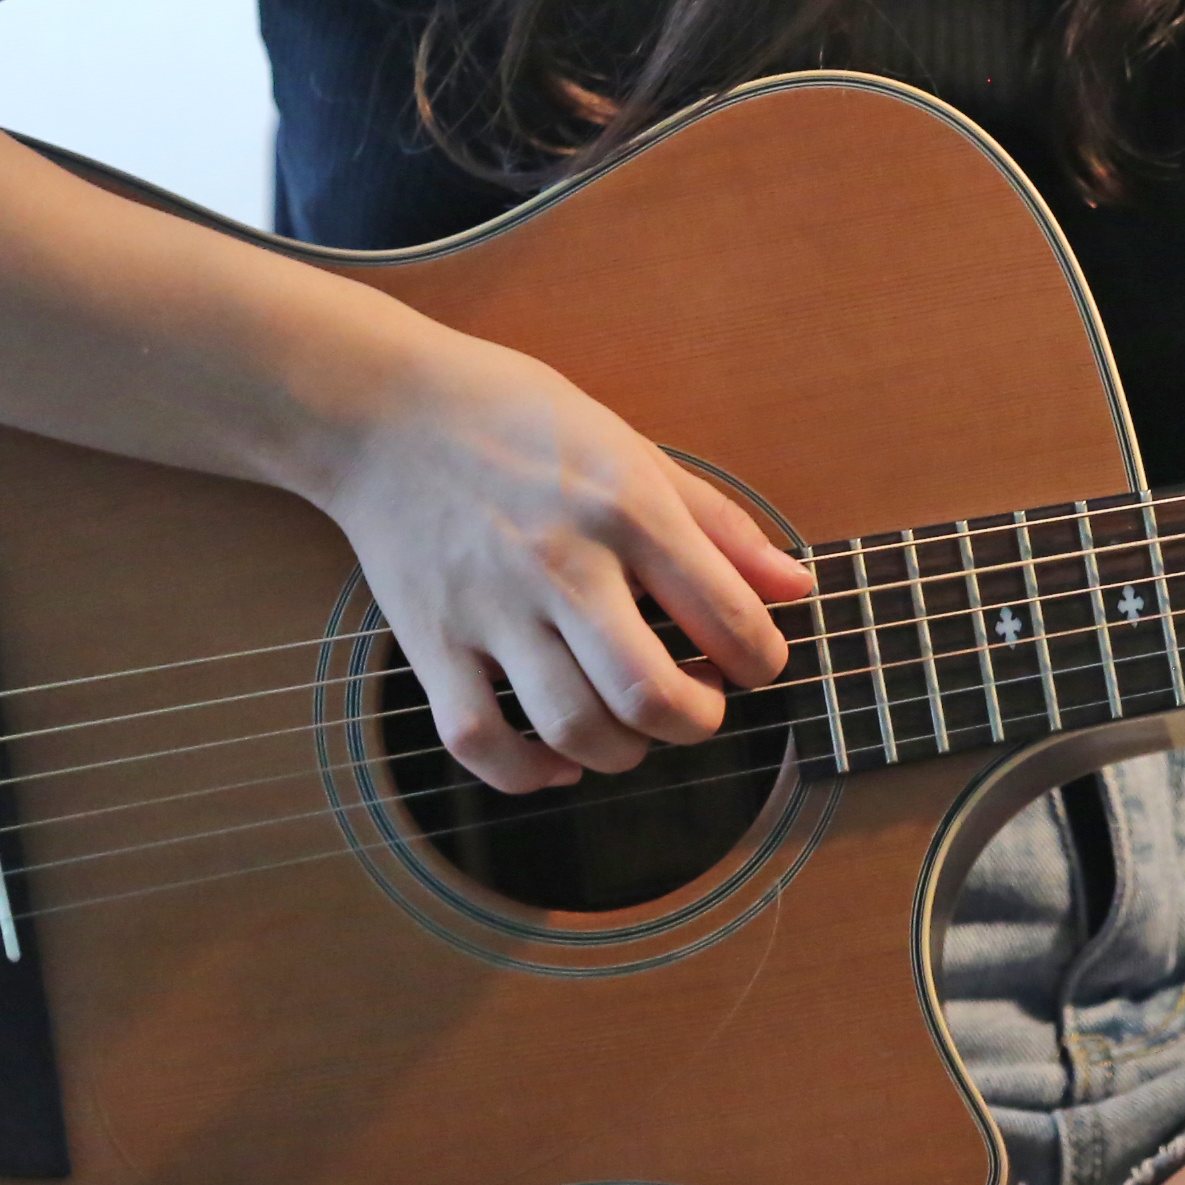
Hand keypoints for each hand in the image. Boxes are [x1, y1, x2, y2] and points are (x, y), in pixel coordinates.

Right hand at [313, 323, 815, 793]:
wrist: (388, 412)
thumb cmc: (524, 424)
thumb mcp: (637, 450)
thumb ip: (719, 526)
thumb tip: (797, 588)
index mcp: (628, 508)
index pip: (725, 613)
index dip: (762, 660)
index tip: (758, 665)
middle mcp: (563, 564)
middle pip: (647, 692)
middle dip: (696, 722)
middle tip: (700, 709)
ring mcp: (490, 609)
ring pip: (569, 726)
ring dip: (622, 753)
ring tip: (635, 731)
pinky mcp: (429, 641)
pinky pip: (478, 741)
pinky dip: (527, 772)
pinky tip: (558, 758)